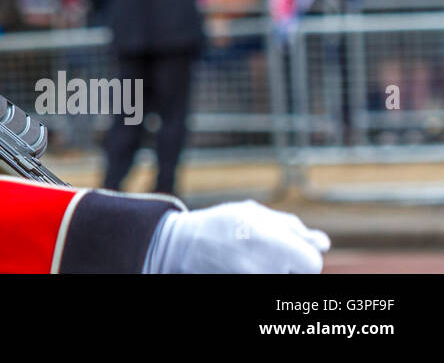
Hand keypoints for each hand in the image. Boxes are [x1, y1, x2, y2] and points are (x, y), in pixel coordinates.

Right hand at [144, 200, 329, 272]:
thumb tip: (323, 243)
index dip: (303, 255)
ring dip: (276, 272)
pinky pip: (268, 283)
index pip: (313, 263)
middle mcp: (268, 269)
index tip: (288, 250)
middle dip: (291, 266)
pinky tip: (244, 268)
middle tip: (267, 256)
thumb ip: (291, 227)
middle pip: (302, 276)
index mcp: (275, 244)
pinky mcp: (246, 289)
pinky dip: (261, 275)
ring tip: (253, 261)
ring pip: (284, 280)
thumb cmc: (220, 225)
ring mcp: (256, 282)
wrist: (181, 248)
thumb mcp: (254, 214)